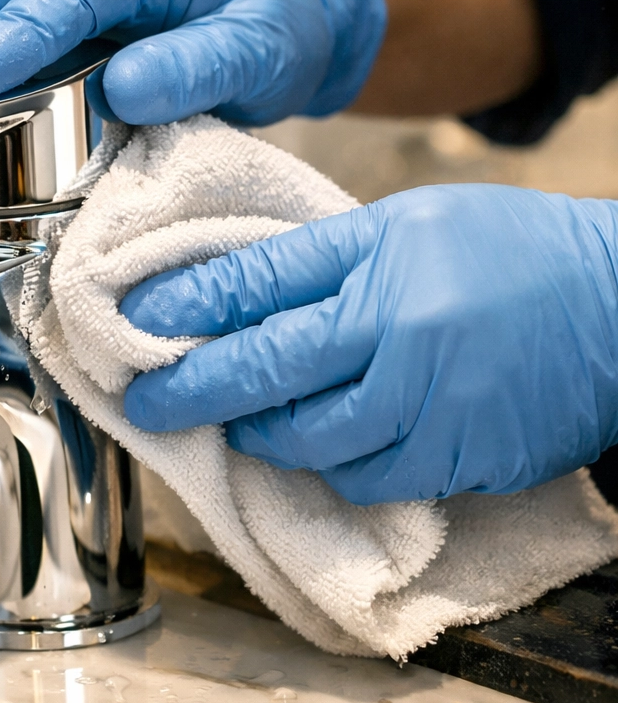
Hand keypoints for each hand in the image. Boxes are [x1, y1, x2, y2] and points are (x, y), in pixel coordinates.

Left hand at [120, 184, 617, 503]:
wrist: (617, 308)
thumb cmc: (510, 251)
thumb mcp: (411, 224)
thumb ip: (327, 258)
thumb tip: (242, 290)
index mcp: (378, 258)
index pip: (255, 282)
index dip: (185, 304)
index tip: (133, 318)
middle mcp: (394, 333)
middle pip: (263, 370)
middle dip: (189, 389)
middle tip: (144, 402)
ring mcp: (425, 405)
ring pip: (307, 440)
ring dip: (258, 432)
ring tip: (235, 419)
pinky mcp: (454, 458)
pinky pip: (364, 478)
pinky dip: (328, 464)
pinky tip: (318, 443)